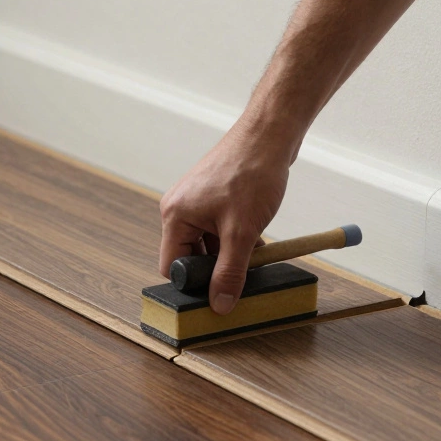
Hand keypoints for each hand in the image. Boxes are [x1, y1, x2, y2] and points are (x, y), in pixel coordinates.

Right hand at [159, 125, 290, 313]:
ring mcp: (196, 201)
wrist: (269, 135)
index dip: (193, 284)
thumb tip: (220, 305)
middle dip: (215, 268)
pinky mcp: (213, 196)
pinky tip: (256, 238)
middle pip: (189, 256)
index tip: (215, 295)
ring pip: (207, 244)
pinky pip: (218, 229)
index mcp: (175, 215)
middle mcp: (179, 208)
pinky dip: (235, 238)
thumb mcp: (242, 233)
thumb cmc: (252, 174)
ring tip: (253, 251)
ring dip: (228, 253)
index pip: (171, 266)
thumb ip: (229, 272)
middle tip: (240, 274)